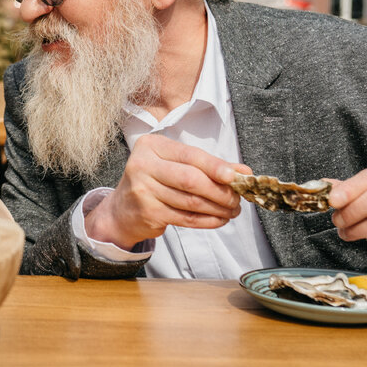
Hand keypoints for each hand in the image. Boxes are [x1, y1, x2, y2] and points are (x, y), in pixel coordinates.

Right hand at [84, 133, 248, 249]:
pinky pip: (186, 218)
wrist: (122, 210)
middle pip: (191, 179)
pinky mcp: (148, 212)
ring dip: (218, 208)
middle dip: (220, 191)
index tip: (235, 177)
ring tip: (232, 210)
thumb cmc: (155, 182)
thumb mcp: (176, 165)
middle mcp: (143, 165)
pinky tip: (219, 219)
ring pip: (191, 201)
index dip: (215, 166)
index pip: (190, 155)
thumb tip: (244, 172)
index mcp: (151, 146)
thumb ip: (208, 166)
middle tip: (237, 199)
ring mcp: (143, 190)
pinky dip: (208, 220)